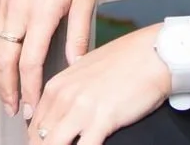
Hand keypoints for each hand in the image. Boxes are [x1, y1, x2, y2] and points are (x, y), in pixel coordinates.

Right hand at [0, 0, 98, 115]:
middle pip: (4, 59)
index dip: (28, 89)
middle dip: (7, 88)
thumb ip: (78, 35)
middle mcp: (17, 7)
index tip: (32, 106)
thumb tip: (74, 66)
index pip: (29, 62)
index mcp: (40, 11)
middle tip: (13, 109)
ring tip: (4, 91)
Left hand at [27, 25, 170, 144]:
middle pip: (39, 137)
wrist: (155, 53)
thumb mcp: (87, 70)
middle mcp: (64, 96)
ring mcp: (81, 109)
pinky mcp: (101, 119)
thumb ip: (71, 89)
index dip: (38, 140)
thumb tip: (64, 108)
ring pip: (53, 144)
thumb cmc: (128, 61)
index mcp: (58, 85)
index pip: (35, 123)